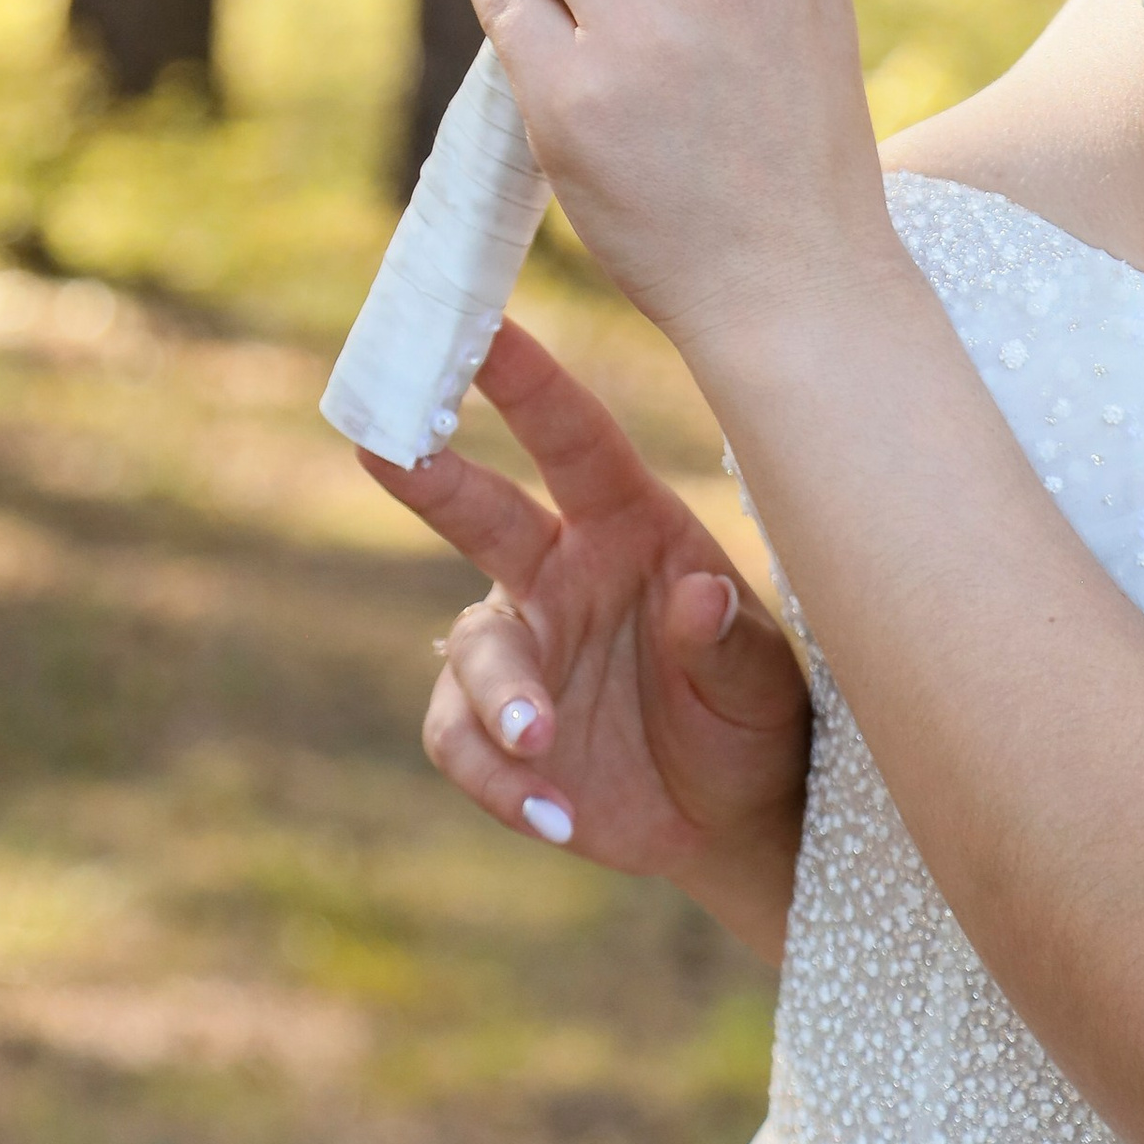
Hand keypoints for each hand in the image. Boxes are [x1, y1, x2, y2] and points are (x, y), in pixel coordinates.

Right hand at [364, 316, 811, 960]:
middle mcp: (561, 573)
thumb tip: (697, 592)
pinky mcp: (496, 731)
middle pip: (479, 513)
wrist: (735, 816)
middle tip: (379, 444)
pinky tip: (556, 819)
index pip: (574, 442)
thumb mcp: (764, 680)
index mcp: (631, 526)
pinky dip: (501, 780)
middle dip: (429, 473)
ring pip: (474, 651)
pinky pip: (464, 740)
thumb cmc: (758, 715)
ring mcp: (524, 649)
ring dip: (500, 698)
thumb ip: (725, 638)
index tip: (481, 323)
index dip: (527, 383)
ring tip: (541, 746)